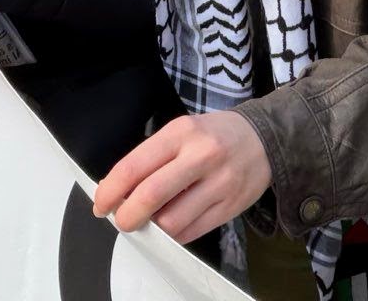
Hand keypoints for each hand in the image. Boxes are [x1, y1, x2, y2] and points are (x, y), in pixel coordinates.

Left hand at [94, 111, 272, 243]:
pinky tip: (173, 224)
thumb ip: (152, 158)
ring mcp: (219, 183)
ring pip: (171, 221)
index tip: (101, 203)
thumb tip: (117, 190)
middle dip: (126, 216)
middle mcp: (201, 156)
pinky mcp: (231, 207)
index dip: (110, 190)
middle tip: (121, 220)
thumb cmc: (214, 135)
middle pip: (150, 196)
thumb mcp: (182, 131)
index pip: (134, 166)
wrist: (266, 137)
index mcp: (181, 133)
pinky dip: (174, 235)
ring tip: (151, 221)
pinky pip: (191, 233)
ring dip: (152, 228)